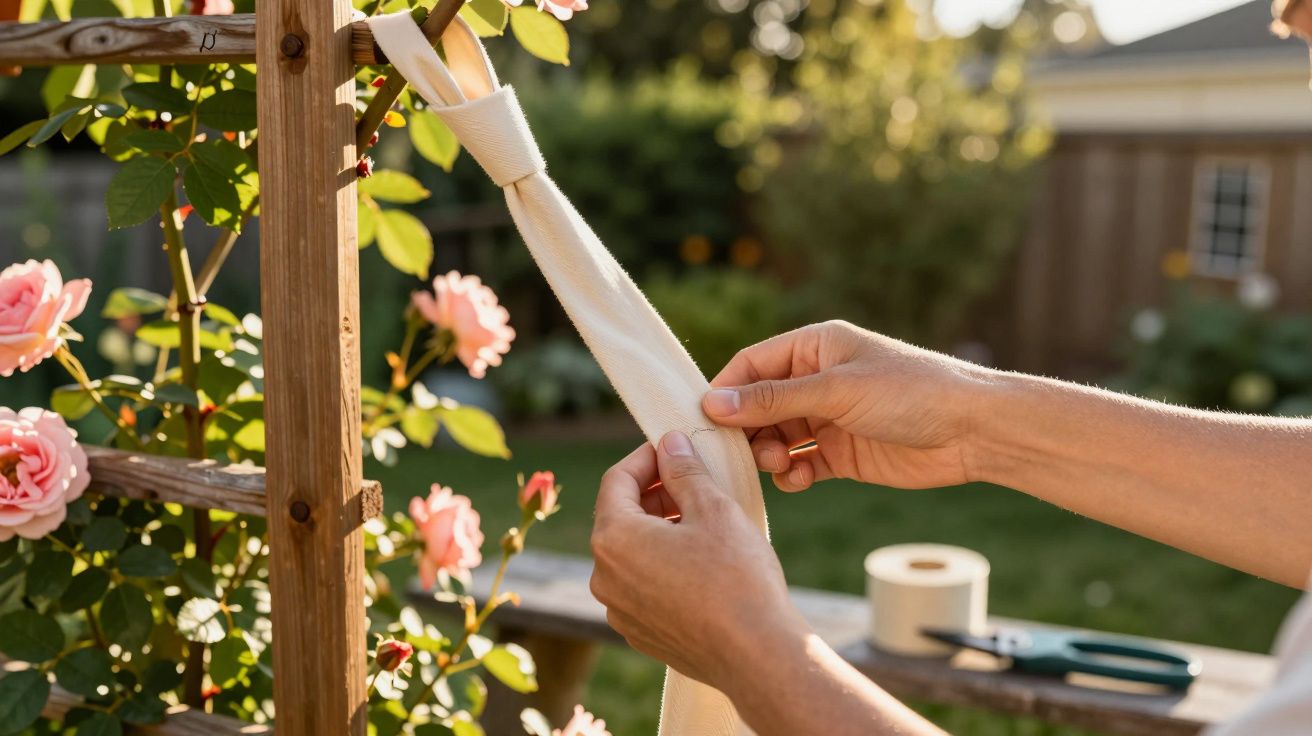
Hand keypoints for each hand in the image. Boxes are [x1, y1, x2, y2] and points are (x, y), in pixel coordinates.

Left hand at [590, 432, 808, 689]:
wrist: (757, 654)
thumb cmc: (737, 577)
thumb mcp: (713, 508)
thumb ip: (684, 470)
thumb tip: (670, 443)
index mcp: (614, 539)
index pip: (617, 480)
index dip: (646, 457)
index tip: (674, 448)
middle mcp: (605, 576)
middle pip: (620, 517)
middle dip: (654, 494)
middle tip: (693, 481)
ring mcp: (619, 610)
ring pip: (631, 553)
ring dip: (659, 529)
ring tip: (701, 521)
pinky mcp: (640, 633)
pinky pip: (642, 585)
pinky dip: (662, 564)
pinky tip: (701, 562)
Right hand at [701, 320, 992, 490]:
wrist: (973, 431)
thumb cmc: (911, 392)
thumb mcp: (836, 390)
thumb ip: (773, 400)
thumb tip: (713, 403)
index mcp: (814, 347)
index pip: (751, 365)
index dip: (725, 392)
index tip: (704, 421)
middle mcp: (817, 380)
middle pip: (757, 406)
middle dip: (747, 431)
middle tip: (742, 453)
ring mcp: (829, 418)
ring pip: (776, 437)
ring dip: (770, 454)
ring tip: (782, 463)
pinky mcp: (842, 454)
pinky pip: (801, 464)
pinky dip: (794, 474)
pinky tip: (801, 478)